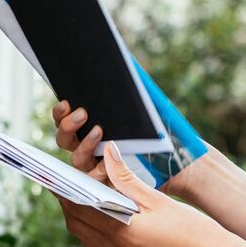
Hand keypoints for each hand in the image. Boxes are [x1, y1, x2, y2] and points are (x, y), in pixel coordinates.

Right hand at [51, 59, 212, 194]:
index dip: (61, 112)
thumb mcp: (148, 106)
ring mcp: (98, 166)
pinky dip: (98, 169)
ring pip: (77, 159)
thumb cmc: (164, 132)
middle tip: (82, 113)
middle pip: (65, 139)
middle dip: (69, 125)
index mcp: (92, 126)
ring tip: (99, 132)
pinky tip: (107, 163)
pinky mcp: (110, 184)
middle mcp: (91, 147)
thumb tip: (120, 62)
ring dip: (84, 145)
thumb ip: (132, 87)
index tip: (66, 101)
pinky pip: (94, 179)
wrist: (184, 164)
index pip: (66, 119)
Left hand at [56, 140, 241, 246]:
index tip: (57, 176)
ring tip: (86, 198)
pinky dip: (100, 234)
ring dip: (84, 220)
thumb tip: (109, 153)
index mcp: (122, 234)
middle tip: (68, 184)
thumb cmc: (194, 230)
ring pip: (90, 241)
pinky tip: (109, 218)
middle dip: (70, 205)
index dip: (65, 191)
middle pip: (79, 227)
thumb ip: (128, 179)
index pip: (79, 209)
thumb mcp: (159, 200)